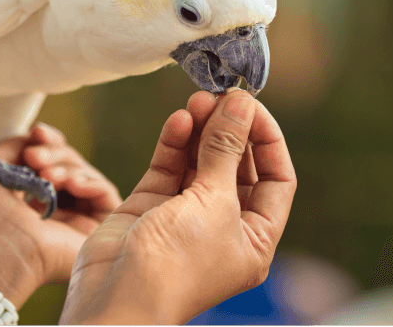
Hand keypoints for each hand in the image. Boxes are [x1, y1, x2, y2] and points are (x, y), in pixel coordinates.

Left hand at [0, 123, 121, 307]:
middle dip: (54, 154)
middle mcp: (54, 215)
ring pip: (87, 178)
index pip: (53, 164)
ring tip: (45, 175)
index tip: (36, 132)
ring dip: (68, 168)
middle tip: (33, 156)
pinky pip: (106, 196)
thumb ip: (17, 145)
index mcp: (30, 203)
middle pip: (71, 167)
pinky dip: (91, 183)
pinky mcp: (95, 234)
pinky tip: (71, 185)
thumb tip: (36, 136)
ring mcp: (76, 225)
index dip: (49, 144)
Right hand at [60, 90, 296, 324]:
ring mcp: (186, 215)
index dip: (267, 138)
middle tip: (220, 95)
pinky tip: (180, 120)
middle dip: (230, 129)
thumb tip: (241, 103)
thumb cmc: (177, 262)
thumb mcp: (214, 201)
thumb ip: (226, 148)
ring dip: (202, 130)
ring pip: (200, 161)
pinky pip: (170, 167)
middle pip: (236, 165)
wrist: (116, 296)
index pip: (276, 177)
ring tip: (197, 100)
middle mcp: (223, 226)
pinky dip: (175, 143)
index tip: (251, 104)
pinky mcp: (152, 206)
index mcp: (255, 237)